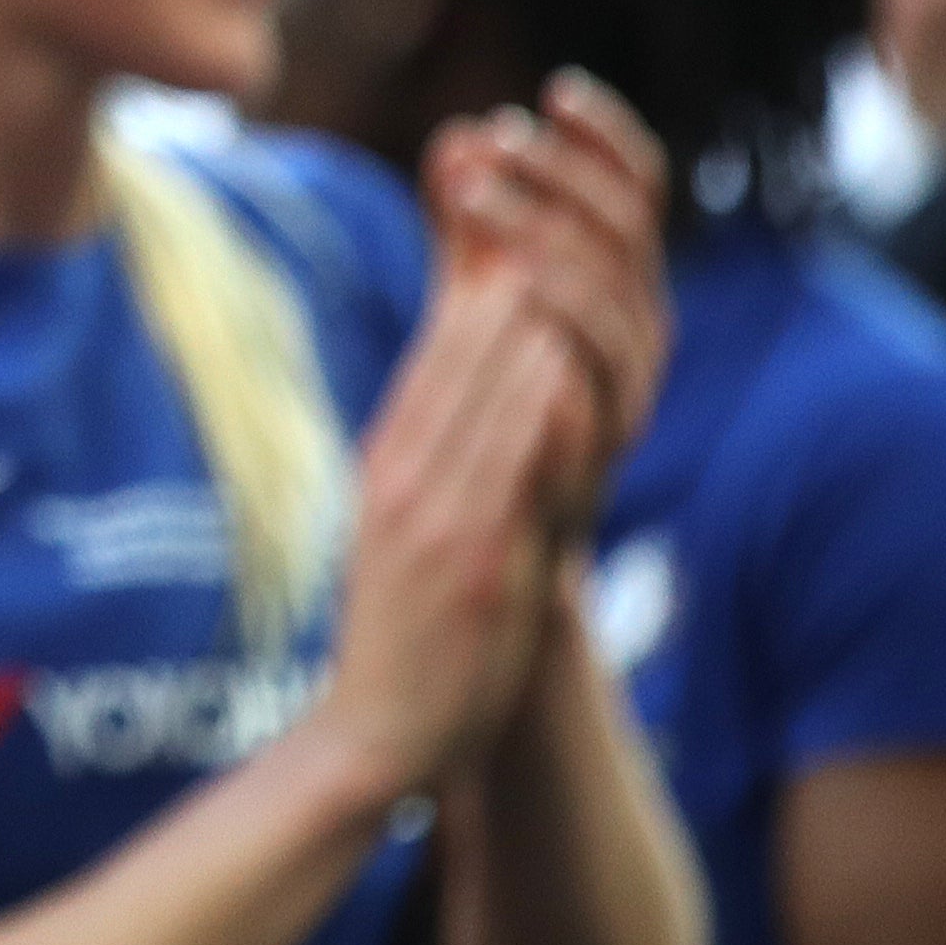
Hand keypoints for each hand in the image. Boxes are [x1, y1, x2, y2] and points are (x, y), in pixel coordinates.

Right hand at [310, 267, 584, 796]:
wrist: (376, 730)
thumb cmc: (397, 627)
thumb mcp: (394, 522)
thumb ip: (428, 452)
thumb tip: (464, 387)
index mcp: (386, 461)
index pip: (434, 353)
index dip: (476, 285)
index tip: (514, 227)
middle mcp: (406, 476)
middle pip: (461, 360)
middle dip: (507, 284)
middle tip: (548, 214)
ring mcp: (439, 516)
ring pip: (489, 402)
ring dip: (530, 330)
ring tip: (567, 264)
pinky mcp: (476, 560)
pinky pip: (510, 474)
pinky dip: (537, 415)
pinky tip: (569, 372)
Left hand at [419, 69, 669, 542]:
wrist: (510, 514)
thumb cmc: (496, 385)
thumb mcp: (476, 289)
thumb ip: (470, 218)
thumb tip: (462, 136)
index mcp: (621, 273)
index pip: (639, 188)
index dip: (609, 136)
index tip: (558, 90)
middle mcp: (642, 320)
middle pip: (626, 228)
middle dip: (562, 174)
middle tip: (497, 140)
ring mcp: (631, 382)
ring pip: (613, 297)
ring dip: (544, 236)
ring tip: (476, 200)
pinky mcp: (605, 441)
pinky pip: (597, 383)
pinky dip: (561, 331)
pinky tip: (512, 290)